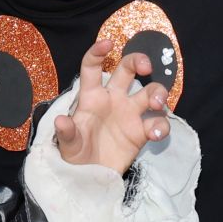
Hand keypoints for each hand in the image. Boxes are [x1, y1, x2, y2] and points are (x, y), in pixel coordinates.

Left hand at [55, 40, 170, 172]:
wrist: (90, 178)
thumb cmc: (76, 155)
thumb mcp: (67, 146)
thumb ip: (66, 133)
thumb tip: (60, 121)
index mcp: (91, 97)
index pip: (93, 68)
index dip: (98, 53)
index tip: (108, 43)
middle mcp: (113, 99)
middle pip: (128, 69)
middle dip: (139, 61)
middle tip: (146, 67)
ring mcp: (130, 114)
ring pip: (150, 91)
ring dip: (158, 92)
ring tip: (156, 104)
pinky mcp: (142, 131)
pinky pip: (158, 122)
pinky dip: (161, 126)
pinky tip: (156, 134)